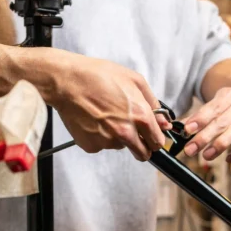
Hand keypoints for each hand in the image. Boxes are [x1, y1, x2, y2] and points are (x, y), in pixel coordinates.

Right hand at [49, 51, 169, 160]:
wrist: (67, 82)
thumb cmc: (97, 76)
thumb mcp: (134, 80)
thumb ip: (153, 102)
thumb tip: (163, 122)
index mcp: (139, 116)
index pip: (157, 142)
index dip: (155, 140)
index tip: (152, 137)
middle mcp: (125, 132)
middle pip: (142, 154)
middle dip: (141, 146)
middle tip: (132, 133)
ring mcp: (106, 141)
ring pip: (119, 146)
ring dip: (117, 137)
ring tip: (105, 115)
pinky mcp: (91, 145)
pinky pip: (101, 145)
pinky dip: (100, 136)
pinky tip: (93, 120)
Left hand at [182, 80, 230, 162]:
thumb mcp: (218, 101)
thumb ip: (201, 115)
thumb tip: (181, 127)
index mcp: (229, 96)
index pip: (213, 108)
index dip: (199, 119)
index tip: (187, 129)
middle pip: (221, 123)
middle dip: (204, 137)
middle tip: (189, 150)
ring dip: (219, 146)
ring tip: (205, 156)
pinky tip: (228, 159)